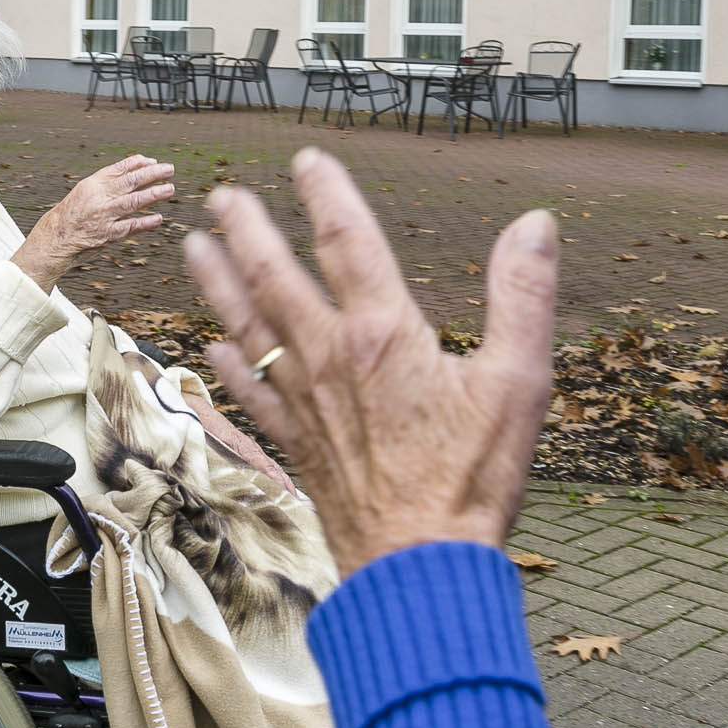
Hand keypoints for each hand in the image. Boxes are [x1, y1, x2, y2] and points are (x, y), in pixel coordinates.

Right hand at [14, 154, 175, 289]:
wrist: (54, 238)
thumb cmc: (72, 214)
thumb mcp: (84, 191)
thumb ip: (107, 182)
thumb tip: (133, 170)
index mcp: (92, 183)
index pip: (119, 169)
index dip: (138, 164)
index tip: (153, 161)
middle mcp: (98, 197)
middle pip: (130, 181)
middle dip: (152, 174)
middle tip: (169, 170)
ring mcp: (103, 216)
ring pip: (133, 201)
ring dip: (153, 195)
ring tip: (170, 190)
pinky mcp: (106, 234)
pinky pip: (129, 227)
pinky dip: (145, 223)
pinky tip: (158, 219)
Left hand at [181, 147, 559, 576]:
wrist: (420, 568)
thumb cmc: (473, 481)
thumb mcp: (520, 383)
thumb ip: (523, 297)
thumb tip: (534, 224)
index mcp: (383, 333)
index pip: (349, 241)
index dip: (328, 193)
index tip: (308, 160)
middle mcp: (330, 357)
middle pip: (276, 275)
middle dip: (249, 229)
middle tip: (224, 194)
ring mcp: (303, 401)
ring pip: (247, 325)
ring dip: (217, 282)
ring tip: (193, 246)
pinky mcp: (293, 442)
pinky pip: (249, 393)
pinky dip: (228, 364)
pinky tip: (213, 346)